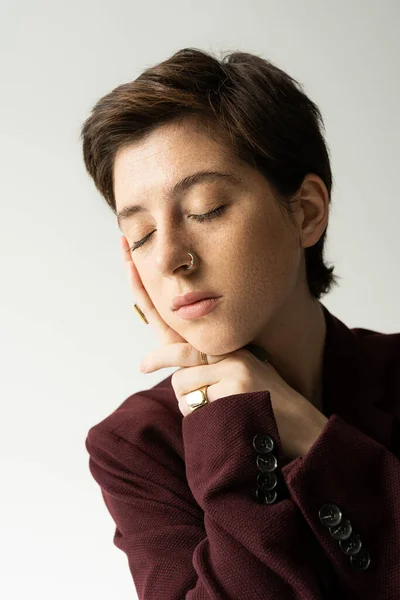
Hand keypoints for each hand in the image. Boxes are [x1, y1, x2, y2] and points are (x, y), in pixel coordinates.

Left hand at [121, 236, 327, 459]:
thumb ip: (204, 366)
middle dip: (158, 360)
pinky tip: (226, 417)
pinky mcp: (237, 382)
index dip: (151, 292)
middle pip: (179, 349)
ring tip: (219, 409)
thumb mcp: (235, 376)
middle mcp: (231, 346)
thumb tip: (169, 371)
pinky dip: (200, 417)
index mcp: (226, 342)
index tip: (128, 263)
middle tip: (144, 366)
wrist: (301, 426)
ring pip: (181, 384)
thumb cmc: (261, 403)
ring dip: (191, 403)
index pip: (182, 316)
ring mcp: (235, 362)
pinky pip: (193, 404)